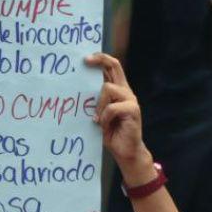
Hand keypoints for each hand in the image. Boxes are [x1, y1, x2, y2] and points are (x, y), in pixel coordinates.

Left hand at [87, 53, 155, 185]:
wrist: (126, 152)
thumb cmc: (111, 134)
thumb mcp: (99, 114)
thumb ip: (95, 102)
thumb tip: (78, 89)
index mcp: (118, 91)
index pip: (112, 67)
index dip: (100, 59)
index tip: (85, 59)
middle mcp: (125, 92)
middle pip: (115, 66)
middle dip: (100, 60)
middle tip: (85, 61)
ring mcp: (130, 100)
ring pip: (108, 89)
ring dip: (99, 104)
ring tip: (97, 119)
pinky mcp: (133, 110)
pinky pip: (112, 108)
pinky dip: (104, 117)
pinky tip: (102, 125)